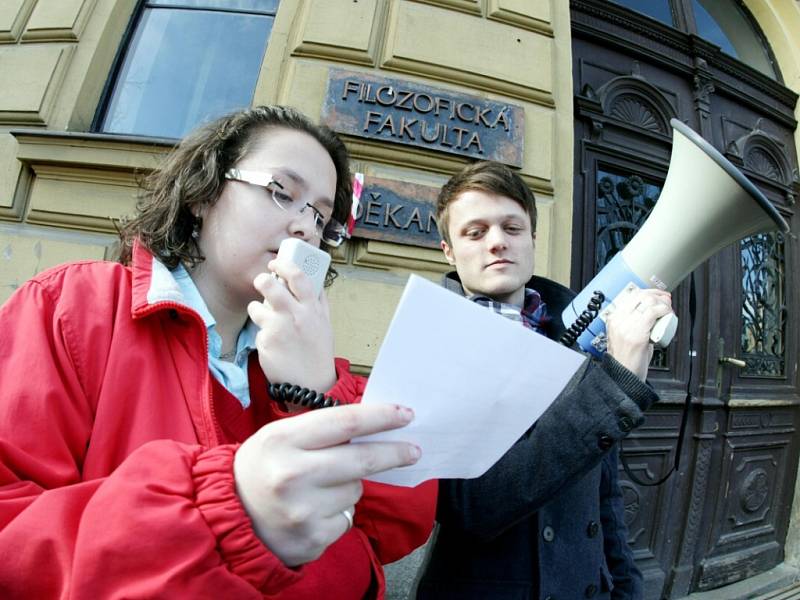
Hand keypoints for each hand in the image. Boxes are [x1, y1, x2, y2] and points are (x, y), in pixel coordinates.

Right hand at [233, 403, 420, 565]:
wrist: (227, 518)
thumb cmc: (261, 468)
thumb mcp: (280, 437)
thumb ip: (322, 430)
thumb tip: (375, 424)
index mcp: (283, 439)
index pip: (346, 422)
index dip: (382, 418)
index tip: (406, 415)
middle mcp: (293, 474)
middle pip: (362, 459)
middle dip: (394, 453)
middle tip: (413, 450)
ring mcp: (303, 509)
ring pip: (355, 489)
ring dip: (350, 485)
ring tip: (319, 487)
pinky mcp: (312, 537)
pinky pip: (347, 518)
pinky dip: (338, 513)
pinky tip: (313, 510)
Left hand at [248, 257, 335, 391]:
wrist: (311, 385)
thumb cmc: (318, 355)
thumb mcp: (325, 325)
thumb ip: (319, 303)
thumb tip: (315, 283)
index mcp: (312, 309)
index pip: (298, 277)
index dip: (284, 265)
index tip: (276, 264)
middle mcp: (297, 315)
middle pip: (271, 284)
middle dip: (262, 279)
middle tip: (261, 282)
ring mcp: (280, 328)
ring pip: (256, 306)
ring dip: (257, 309)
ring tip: (264, 317)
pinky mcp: (267, 341)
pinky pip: (257, 329)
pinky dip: (262, 334)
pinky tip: (272, 344)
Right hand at [604, 288, 672, 380]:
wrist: (622, 376)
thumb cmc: (626, 359)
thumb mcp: (625, 336)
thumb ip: (634, 324)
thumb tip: (650, 314)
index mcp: (613, 319)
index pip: (631, 296)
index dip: (648, 292)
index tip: (658, 296)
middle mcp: (618, 319)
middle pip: (640, 295)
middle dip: (657, 295)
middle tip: (667, 301)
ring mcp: (626, 325)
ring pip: (647, 301)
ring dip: (662, 302)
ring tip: (668, 310)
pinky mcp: (637, 332)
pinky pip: (653, 312)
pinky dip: (664, 310)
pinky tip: (668, 314)